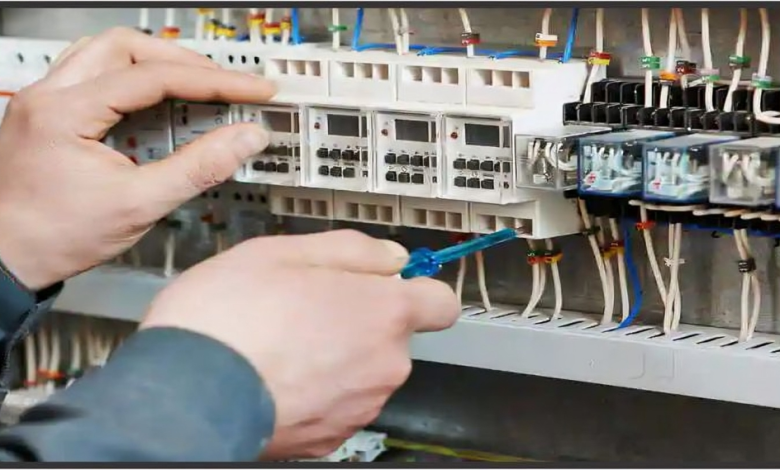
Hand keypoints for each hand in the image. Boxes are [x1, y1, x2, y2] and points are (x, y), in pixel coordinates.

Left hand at [0, 28, 275, 289]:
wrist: (5, 260)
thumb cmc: (53, 237)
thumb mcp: (139, 205)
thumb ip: (198, 167)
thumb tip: (243, 140)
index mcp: (65, 112)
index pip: (153, 77)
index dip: (213, 81)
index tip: (250, 89)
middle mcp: (48, 95)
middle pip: (127, 47)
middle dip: (184, 63)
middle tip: (226, 85)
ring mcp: (44, 101)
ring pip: (107, 54)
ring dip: (155, 65)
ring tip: (196, 89)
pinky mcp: (49, 114)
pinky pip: (95, 76)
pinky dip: (133, 82)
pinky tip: (155, 107)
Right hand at [140, 229, 459, 459]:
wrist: (184, 395)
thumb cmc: (226, 321)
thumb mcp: (283, 251)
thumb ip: (351, 249)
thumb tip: (389, 256)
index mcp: (381, 311)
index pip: (441, 301)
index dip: (418, 287)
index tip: (395, 283)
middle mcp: (382, 363)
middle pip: (394, 335)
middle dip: (361, 318)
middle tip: (309, 304)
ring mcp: (359, 405)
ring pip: (364, 369)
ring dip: (337, 354)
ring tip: (283, 340)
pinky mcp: (331, 437)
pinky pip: (338, 403)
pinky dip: (317, 389)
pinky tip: (277, 374)